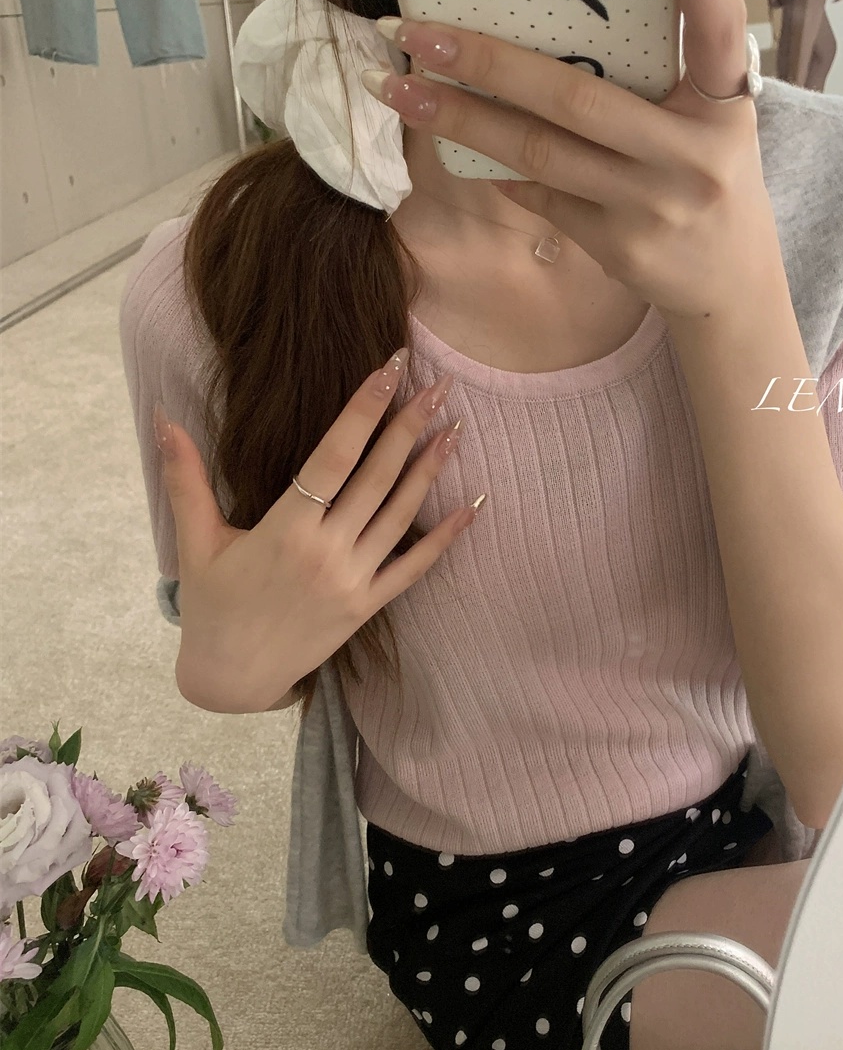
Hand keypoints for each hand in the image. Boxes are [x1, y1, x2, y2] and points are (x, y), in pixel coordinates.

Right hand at [153, 360, 476, 713]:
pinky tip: (472, 505)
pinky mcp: (367, 607)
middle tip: (438, 385)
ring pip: (400, 515)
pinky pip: (414, 568)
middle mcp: (325, 553)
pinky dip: (446, 538)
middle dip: (409, 427)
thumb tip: (162, 419)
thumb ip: (185, 478)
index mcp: (285, 530)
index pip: (334, 457)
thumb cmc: (212, 606)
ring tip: (456, 428)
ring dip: (431, 470)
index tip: (388, 371)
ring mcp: (352, 582)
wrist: (231, 678)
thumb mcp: (194, 543)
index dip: (363, 411)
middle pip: (376, 478)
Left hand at [361, 0, 786, 324]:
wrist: (730, 285)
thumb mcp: (710, 119)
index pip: (716, 20)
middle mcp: (692, 155)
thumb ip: (663, 70)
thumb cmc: (709, 177)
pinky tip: (448, 137)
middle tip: (413, 28)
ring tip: (395, 84)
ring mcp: (651, 206)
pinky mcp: (616, 245)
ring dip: (458, 118)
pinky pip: (538, 195)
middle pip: (577, 98)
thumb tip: (566, 9)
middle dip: (486, 62)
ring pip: (538, 153)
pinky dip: (493, 164)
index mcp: (727, 104)